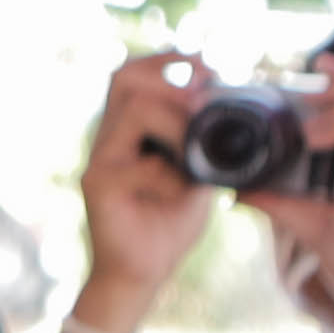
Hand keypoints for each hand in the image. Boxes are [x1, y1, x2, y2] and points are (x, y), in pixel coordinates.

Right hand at [72, 53, 218, 327]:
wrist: (142, 272)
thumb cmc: (167, 222)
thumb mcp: (200, 174)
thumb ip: (207, 143)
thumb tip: (236, 114)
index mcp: (131, 129)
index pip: (136, 74)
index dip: (168, 61)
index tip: (205, 67)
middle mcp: (110, 137)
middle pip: (124, 77)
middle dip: (168, 76)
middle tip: (202, 94)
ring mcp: (100, 159)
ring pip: (133, 109)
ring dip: (175, 121)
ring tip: (195, 147)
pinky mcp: (98, 185)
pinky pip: (136, 162)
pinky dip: (168, 174)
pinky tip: (181, 192)